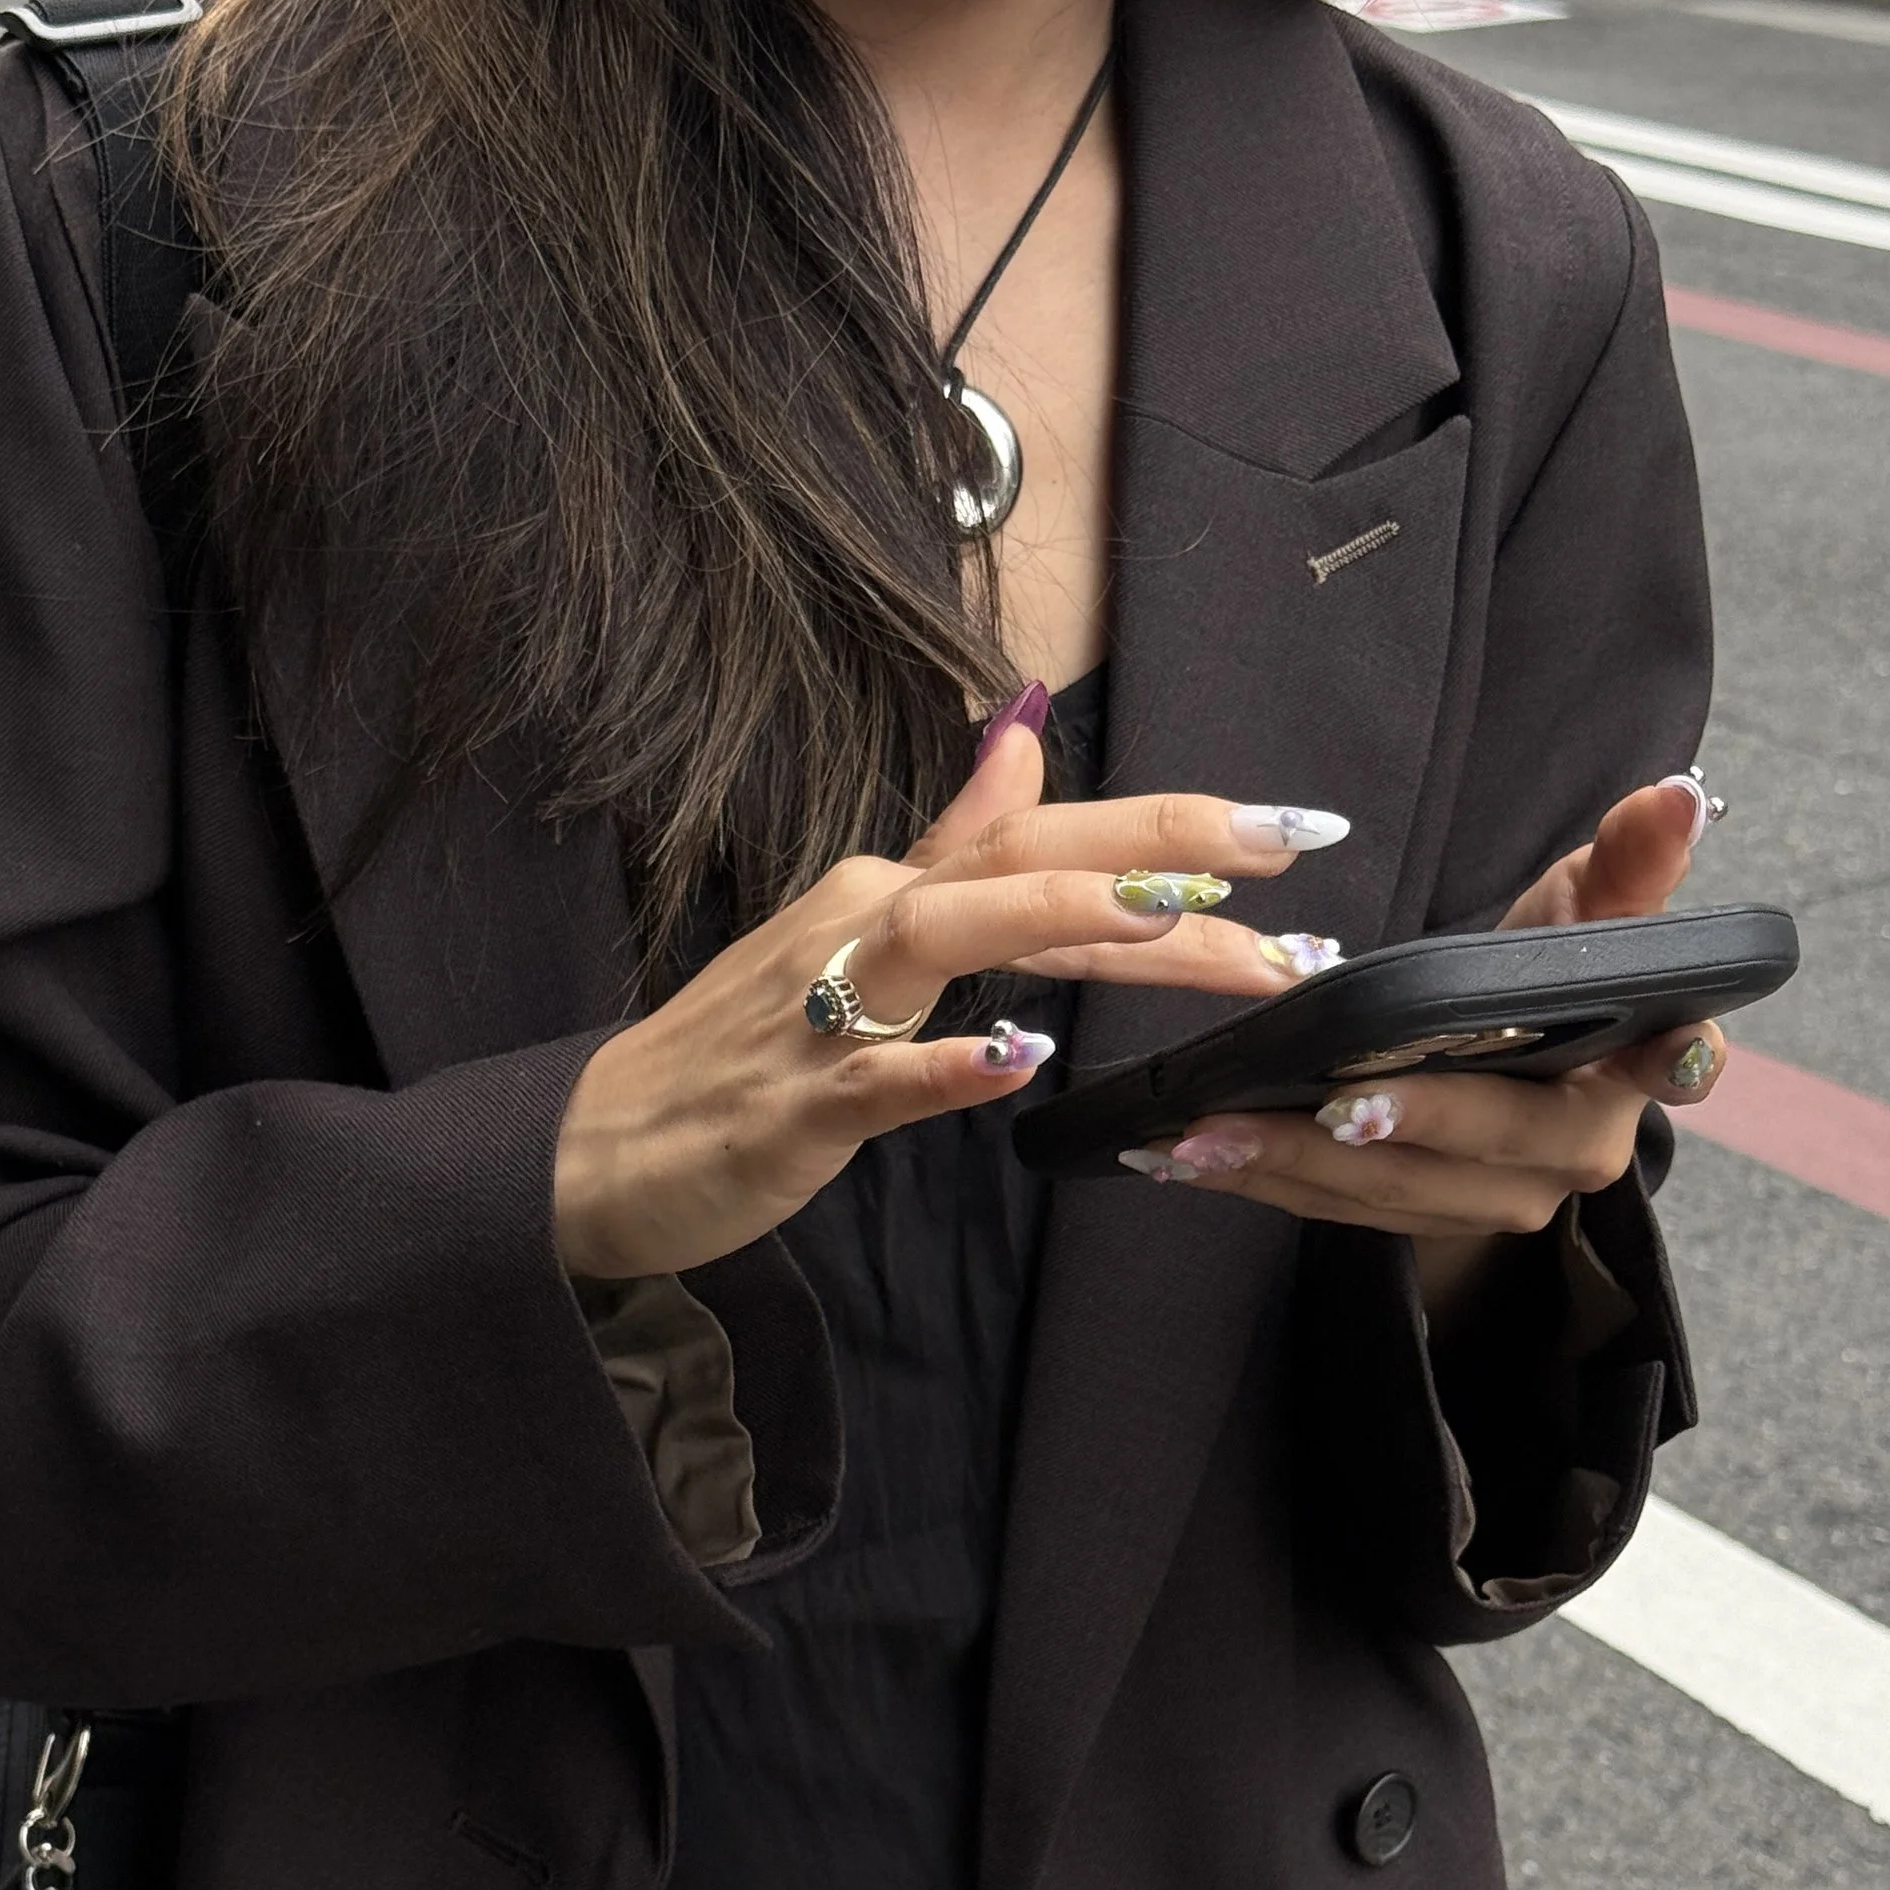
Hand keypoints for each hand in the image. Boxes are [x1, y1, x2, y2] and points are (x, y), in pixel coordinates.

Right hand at [553, 709, 1351, 1280]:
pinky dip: (943, 1065)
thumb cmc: (745, 1051)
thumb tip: (1024, 743)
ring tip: (1165, 917)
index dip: (1171, 832)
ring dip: (1060, 918)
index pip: (1052, 842)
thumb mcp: (861, 934)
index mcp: (897, 892)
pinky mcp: (796, 1104)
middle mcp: (866, 924)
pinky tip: (1012, 1059)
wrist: (598, 1146)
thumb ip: (954, 850)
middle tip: (1288, 847)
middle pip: (1026, 866)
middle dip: (1160, 854)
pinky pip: (878, 1079)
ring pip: (953, 937)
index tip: (1292, 832)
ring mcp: (826, 1011)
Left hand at [1123, 775, 1729, 1315]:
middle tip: (1334, 1103)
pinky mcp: (1425, 1224)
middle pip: (1500, 1140)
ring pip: (1402, 1190)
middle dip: (1413, 1122)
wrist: (1497, 1066)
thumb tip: (1677, 790)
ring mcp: (1503, 1201)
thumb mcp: (1582, 913)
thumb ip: (1628, 861)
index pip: (1678, 1063)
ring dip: (1300, 1164)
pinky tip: (1194, 1155)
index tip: (1654, 1054)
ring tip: (1212, 1133)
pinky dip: (1266, 1182)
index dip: (1677, 1059)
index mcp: (1638, 1067)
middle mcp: (1584, 1151)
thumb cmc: (1544, 975)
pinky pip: (1341, 1211)